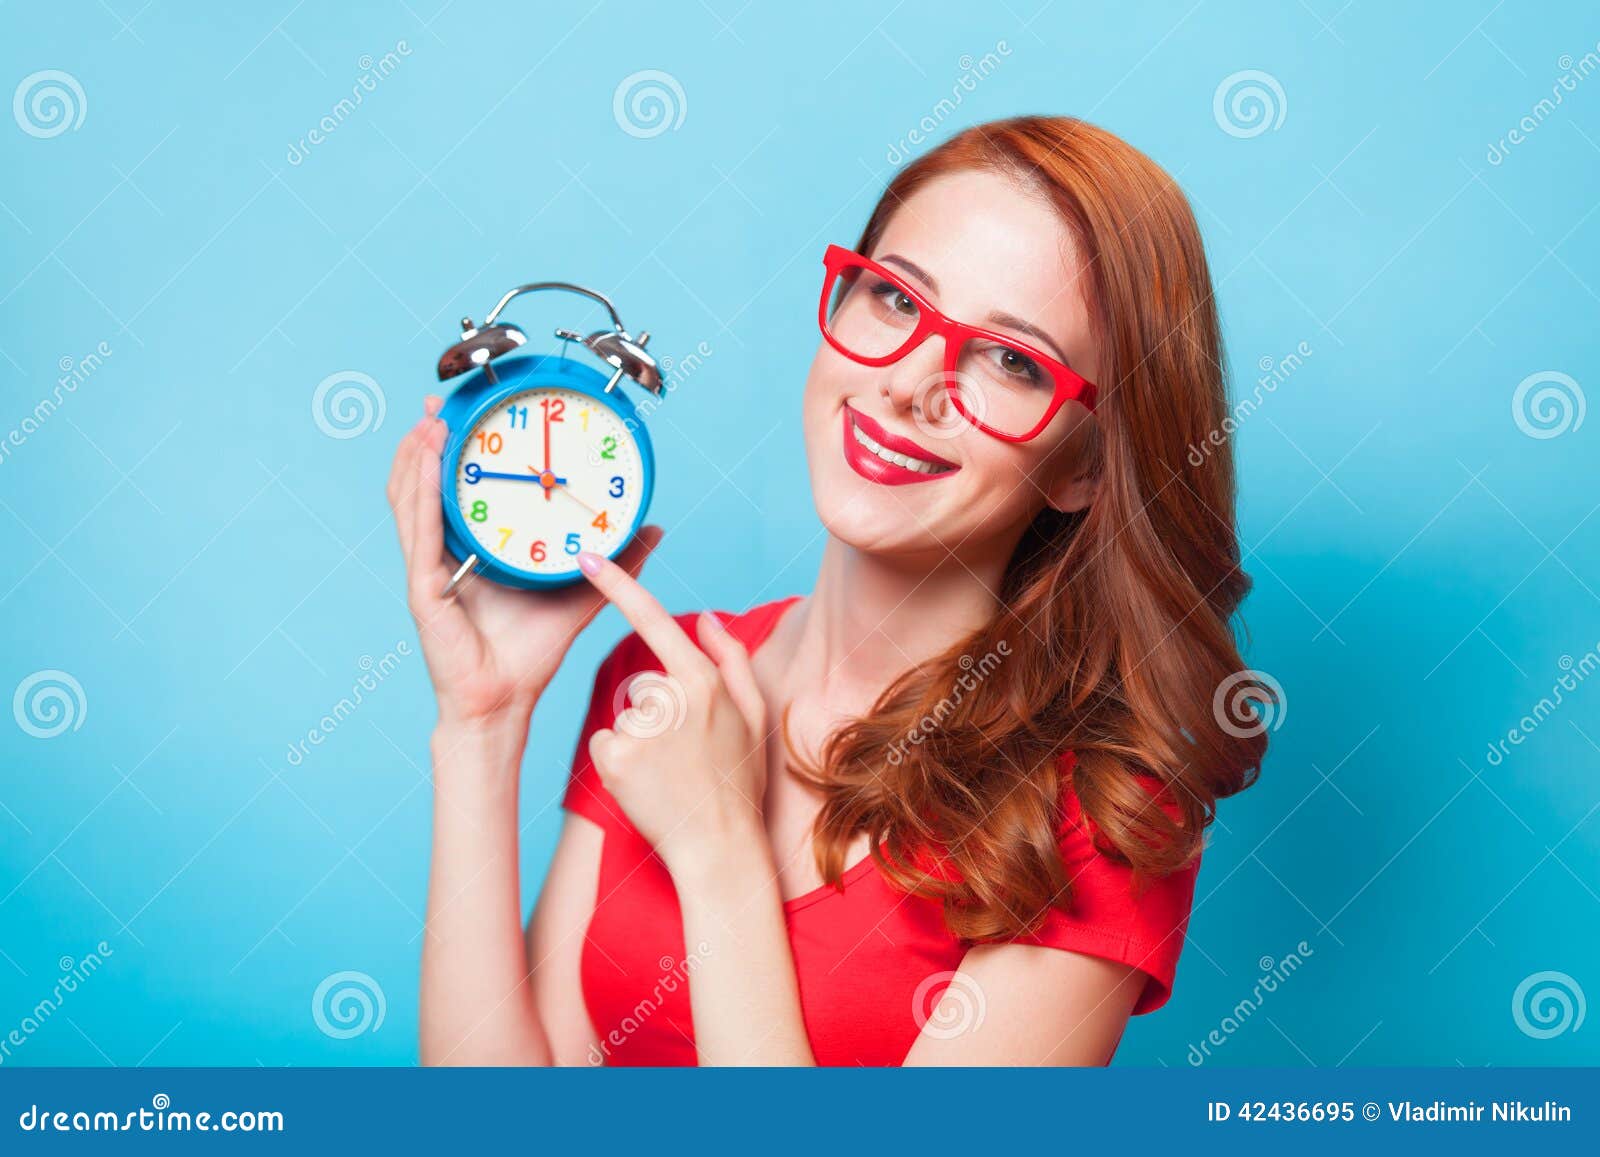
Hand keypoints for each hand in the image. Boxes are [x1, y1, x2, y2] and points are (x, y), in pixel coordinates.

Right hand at [386, 395, 661, 727]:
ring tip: (431, 419)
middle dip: (426, 440)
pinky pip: (421, 532)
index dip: (452, 452)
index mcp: (470, 552)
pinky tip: (429, 460)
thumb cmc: (532, 654)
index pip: (451, 491)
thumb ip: (615, 559)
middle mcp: (442, 556)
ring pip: (411, 501)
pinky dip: (422, 492)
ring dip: (417, 456)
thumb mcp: (582, 592)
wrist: (506, 702)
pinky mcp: (424, 589)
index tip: (464, 412)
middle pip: (421, 486)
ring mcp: (427, 571)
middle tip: (440, 401)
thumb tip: (654, 528)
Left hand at [575, 550, 768, 877]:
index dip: (617, 584)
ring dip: (638, 743)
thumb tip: (705, 618)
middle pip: (643, 687)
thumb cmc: (739, 781)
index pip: (652, 619)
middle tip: (685, 757)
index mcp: (703, 680)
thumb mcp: (753, 715)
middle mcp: (670, 697)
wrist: (721, 847)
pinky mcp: (614, 757)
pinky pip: (605, 745)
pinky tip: (647, 784)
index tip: (587, 557)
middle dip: (655, 716)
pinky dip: (618, 764)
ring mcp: (640, 728)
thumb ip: (730, 659)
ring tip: (670, 775)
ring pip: (623, 718)